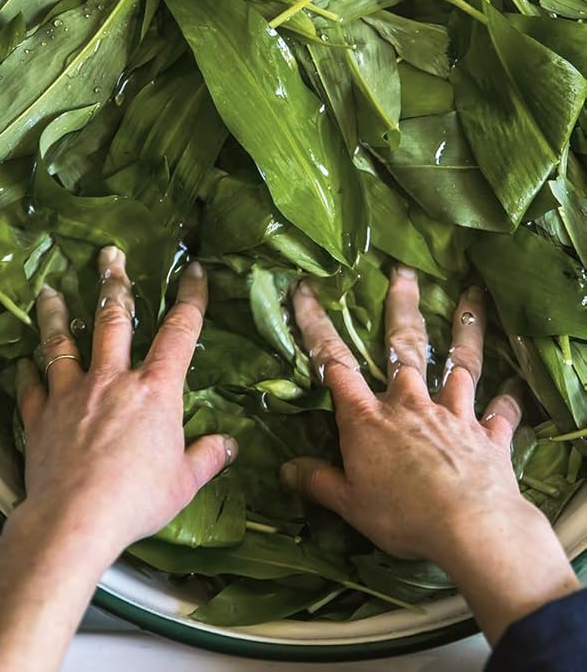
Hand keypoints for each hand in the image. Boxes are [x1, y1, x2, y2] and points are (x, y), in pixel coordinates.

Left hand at [0, 248, 234, 671]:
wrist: (76, 516)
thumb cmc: (136, 500)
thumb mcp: (184, 483)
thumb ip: (205, 458)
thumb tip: (227, 445)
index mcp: (155, 391)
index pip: (179, 334)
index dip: (190, 300)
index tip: (194, 273)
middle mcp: (111, 380)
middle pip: (114, 320)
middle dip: (114, 283)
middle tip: (109, 256)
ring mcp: (71, 394)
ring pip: (63, 343)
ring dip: (58, 315)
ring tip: (50, 291)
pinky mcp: (40, 415)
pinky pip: (32, 386)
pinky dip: (28, 372)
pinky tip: (22, 361)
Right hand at [283, 268, 578, 641]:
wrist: (473, 528)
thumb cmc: (403, 515)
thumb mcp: (349, 504)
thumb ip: (319, 482)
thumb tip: (286, 469)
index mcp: (367, 418)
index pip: (333, 362)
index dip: (316, 325)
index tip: (305, 291)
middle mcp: (410, 405)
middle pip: (403, 348)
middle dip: (401, 308)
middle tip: (404, 274)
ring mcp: (454, 416)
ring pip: (460, 365)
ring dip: (466, 331)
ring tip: (472, 299)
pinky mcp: (490, 436)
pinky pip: (501, 413)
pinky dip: (508, 401)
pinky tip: (516, 389)